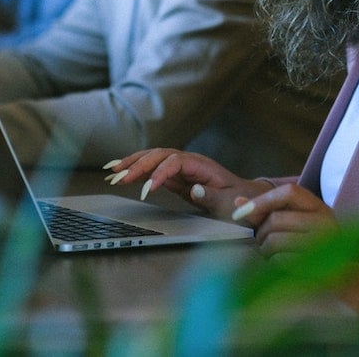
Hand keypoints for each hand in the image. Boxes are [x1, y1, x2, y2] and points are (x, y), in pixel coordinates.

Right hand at [103, 148, 272, 221]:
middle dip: (137, 165)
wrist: (246, 197)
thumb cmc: (239, 200)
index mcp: (201, 164)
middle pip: (159, 155)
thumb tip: (193, 189)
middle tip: (118, 178)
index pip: (174, 161)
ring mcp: (181, 167)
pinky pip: (153, 168)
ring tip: (112, 173)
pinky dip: (136, 169)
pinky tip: (121, 172)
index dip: (159, 173)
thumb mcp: (229, 202)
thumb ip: (211, 196)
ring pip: (153, 158)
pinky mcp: (176, 176)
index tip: (148, 189)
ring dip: (132, 164)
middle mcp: (189, 161)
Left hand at [231, 182, 338, 257]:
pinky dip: (273, 264)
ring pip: (275, 241)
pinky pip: (281, 261)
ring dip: (265, 250)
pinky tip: (279, 265)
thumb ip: (266, 210)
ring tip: (270, 254)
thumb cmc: (309, 245)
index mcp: (318, 207)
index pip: (289, 192)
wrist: (340, 276)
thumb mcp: (293, 221)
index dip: (261, 200)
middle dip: (261, 233)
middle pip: (276, 219)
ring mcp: (323, 245)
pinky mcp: (318, 267)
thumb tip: (238, 201)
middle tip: (263, 242)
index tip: (238, 213)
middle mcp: (325, 222)